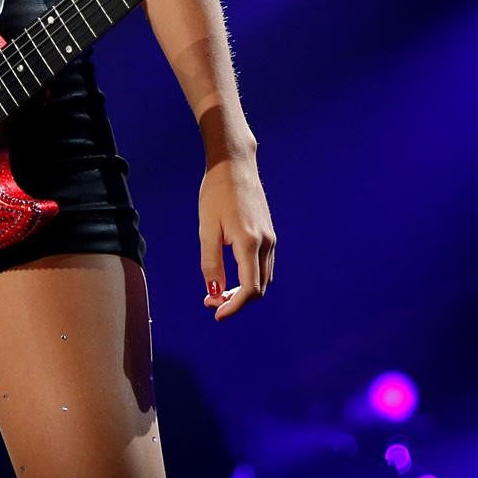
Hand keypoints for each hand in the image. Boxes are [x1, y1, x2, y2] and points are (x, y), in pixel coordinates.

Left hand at [198, 152, 274, 320]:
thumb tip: (214, 292)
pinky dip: (250, 278)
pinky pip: (264, 265)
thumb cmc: (217, 192)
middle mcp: (266, 243)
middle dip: (236, 301)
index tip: (217, 314)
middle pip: (258, 288)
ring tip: (217, 291)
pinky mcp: (269, 233)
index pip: (249, 289)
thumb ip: (211, 262)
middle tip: (210, 302)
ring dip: (243, 291)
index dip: (234, 307)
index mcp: (249, 242)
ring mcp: (270, 238)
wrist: (235, 164)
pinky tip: (230, 275)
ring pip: (263, 278)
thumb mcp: (207, 228)